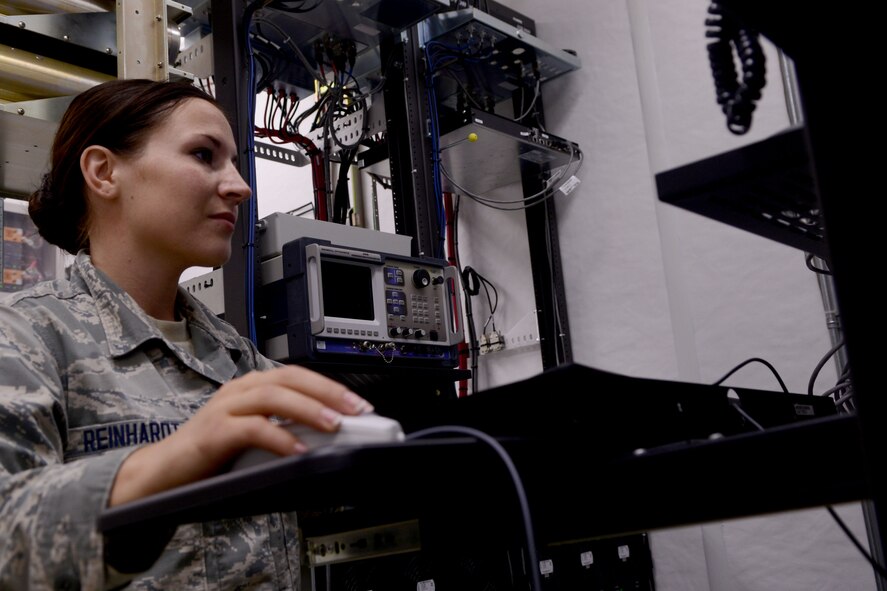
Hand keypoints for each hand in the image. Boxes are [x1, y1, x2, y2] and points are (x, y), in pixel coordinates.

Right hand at [108, 365, 371, 506]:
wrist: (163, 472)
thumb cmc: (211, 454)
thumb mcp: (254, 435)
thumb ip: (284, 428)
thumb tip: (327, 434)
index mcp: (250, 387)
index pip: (297, 375)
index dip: (330, 386)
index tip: (359, 403)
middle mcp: (238, 390)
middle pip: (289, 379)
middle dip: (327, 392)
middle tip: (356, 410)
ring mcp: (224, 409)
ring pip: (273, 398)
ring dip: (308, 410)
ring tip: (334, 425)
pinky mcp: (213, 433)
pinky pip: (252, 429)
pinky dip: (279, 439)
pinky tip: (298, 451)